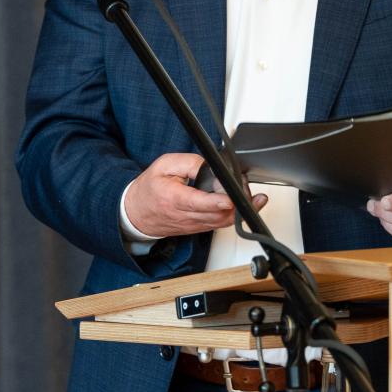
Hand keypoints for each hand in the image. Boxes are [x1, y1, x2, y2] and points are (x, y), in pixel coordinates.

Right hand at [124, 152, 267, 238]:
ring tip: (254, 198)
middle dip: (237, 202)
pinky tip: (245, 206)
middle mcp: (185, 215)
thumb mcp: (164, 165)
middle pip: (217, 215)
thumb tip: (211, 165)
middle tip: (249, 189)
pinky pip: (220, 225)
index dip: (218, 201)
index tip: (232, 197)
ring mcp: (193, 225)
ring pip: (222, 222)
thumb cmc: (149, 189)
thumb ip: (189, 162)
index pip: (199, 203)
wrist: (136, 213)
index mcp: (175, 198)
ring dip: (240, 211)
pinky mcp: (198, 229)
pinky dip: (234, 216)